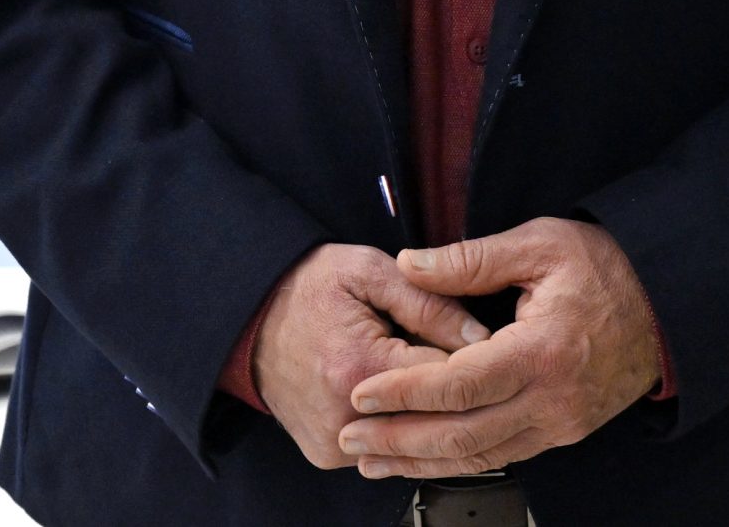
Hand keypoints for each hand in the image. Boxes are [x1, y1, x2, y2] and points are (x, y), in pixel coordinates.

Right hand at [252, 243, 490, 470]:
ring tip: (404, 363)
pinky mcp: (329, 456)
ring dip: (421, 404)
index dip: (464, 351)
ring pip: (414, 434)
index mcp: (359, 368)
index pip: (449, 376)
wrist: (248, 317)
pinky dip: (396, 419)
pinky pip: (386, 444)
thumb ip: (429, 302)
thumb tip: (480, 337)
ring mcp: (336, 444)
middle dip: (445, 380)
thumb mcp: (368, 272)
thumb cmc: (308, 287)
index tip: (461, 332)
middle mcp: (346, 418)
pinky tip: (387, 389)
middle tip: (433, 344)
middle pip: (434, 414)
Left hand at [336, 216, 660, 480]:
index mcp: (543, 351)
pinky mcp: (565, 431)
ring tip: (374, 459)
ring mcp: (561, 422)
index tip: (363, 393)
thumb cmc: (607, 267)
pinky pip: (504, 453)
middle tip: (352, 437)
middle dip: (400, 441)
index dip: (405, 392)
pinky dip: (459, 459)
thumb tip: (410, 264)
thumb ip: (471, 258)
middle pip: (463, 435)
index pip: (460, 384)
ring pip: (481, 456)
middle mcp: (553, 399)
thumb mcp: (540, 244)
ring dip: (422, 461)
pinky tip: (426, 456)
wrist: (668, 304)